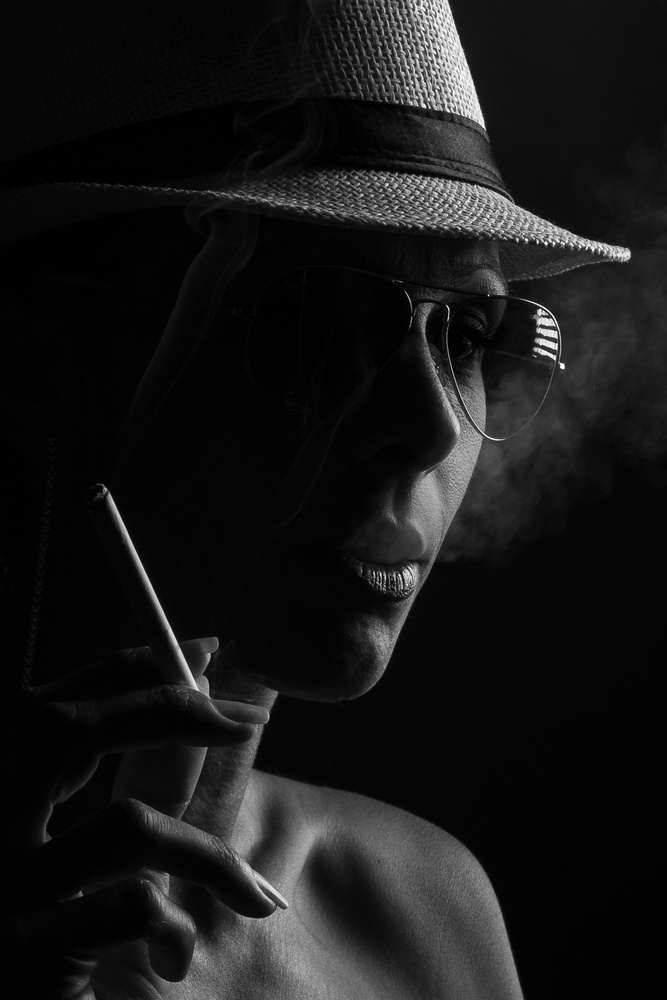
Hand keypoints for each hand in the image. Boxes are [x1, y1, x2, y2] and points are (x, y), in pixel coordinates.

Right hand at [2, 639, 279, 997]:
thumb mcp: (115, 855)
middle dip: (172, 710)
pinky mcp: (19, 955)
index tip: (204, 650)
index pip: (57, 706)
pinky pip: (128, 907)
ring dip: (208, 856)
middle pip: (66, 729)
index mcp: (6, 793)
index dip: (131, 669)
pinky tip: (172, 958)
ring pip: (126, 827)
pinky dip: (174, 926)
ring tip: (250, 895)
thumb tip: (211, 693)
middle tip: (246, 718)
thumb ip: (154, 781)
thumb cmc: (78, 943)